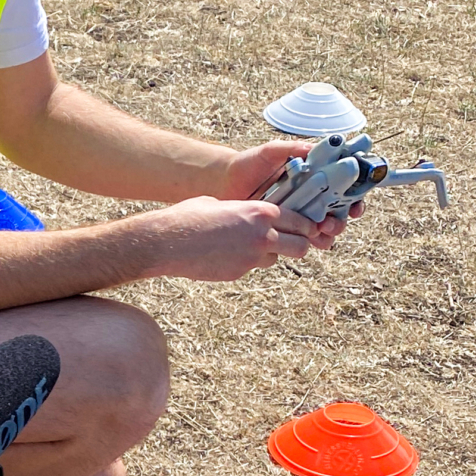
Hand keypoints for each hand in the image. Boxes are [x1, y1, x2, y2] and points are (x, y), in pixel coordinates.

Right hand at [147, 194, 312, 280]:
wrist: (168, 241)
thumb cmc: (190, 216)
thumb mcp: (222, 203)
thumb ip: (243, 210)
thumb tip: (247, 215)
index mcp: (261, 212)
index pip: (300, 221)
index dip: (306, 226)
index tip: (307, 230)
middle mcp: (262, 235)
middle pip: (301, 246)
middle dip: (300, 245)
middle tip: (291, 244)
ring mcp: (252, 257)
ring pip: (276, 259)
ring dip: (269, 254)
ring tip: (247, 247)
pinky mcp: (239, 272)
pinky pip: (251, 267)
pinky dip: (244, 262)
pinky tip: (225, 255)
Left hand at [219, 139, 355, 251]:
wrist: (224, 182)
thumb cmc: (250, 163)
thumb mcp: (271, 151)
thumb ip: (292, 148)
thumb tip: (313, 149)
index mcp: (315, 178)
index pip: (344, 188)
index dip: (355, 197)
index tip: (356, 202)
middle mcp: (311, 197)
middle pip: (339, 212)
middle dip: (342, 219)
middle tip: (332, 221)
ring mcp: (298, 215)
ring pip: (324, 229)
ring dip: (328, 233)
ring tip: (321, 231)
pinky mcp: (284, 228)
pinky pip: (301, 239)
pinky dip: (308, 242)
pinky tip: (306, 241)